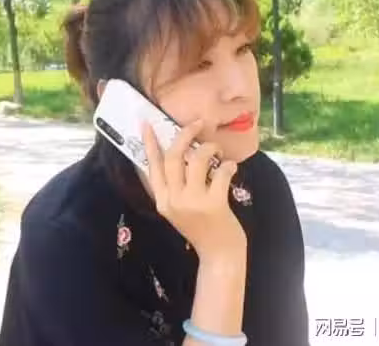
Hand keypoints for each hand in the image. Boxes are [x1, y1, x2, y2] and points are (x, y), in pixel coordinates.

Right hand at [141, 119, 246, 260]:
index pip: (151, 166)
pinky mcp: (213, 205)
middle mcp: (173, 200)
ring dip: (210, 148)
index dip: (149, 143)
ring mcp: (192, 203)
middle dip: (185, 135)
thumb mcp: (180, 209)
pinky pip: (219, 173)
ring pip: (196, 160)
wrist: (218, 255)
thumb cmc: (202, 229)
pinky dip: (228, 165)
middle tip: (197, 124)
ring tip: (218, 150)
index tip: (147, 124)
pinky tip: (231, 168)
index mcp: (162, 201)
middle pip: (172, 157)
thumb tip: (181, 154)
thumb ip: (176, 187)